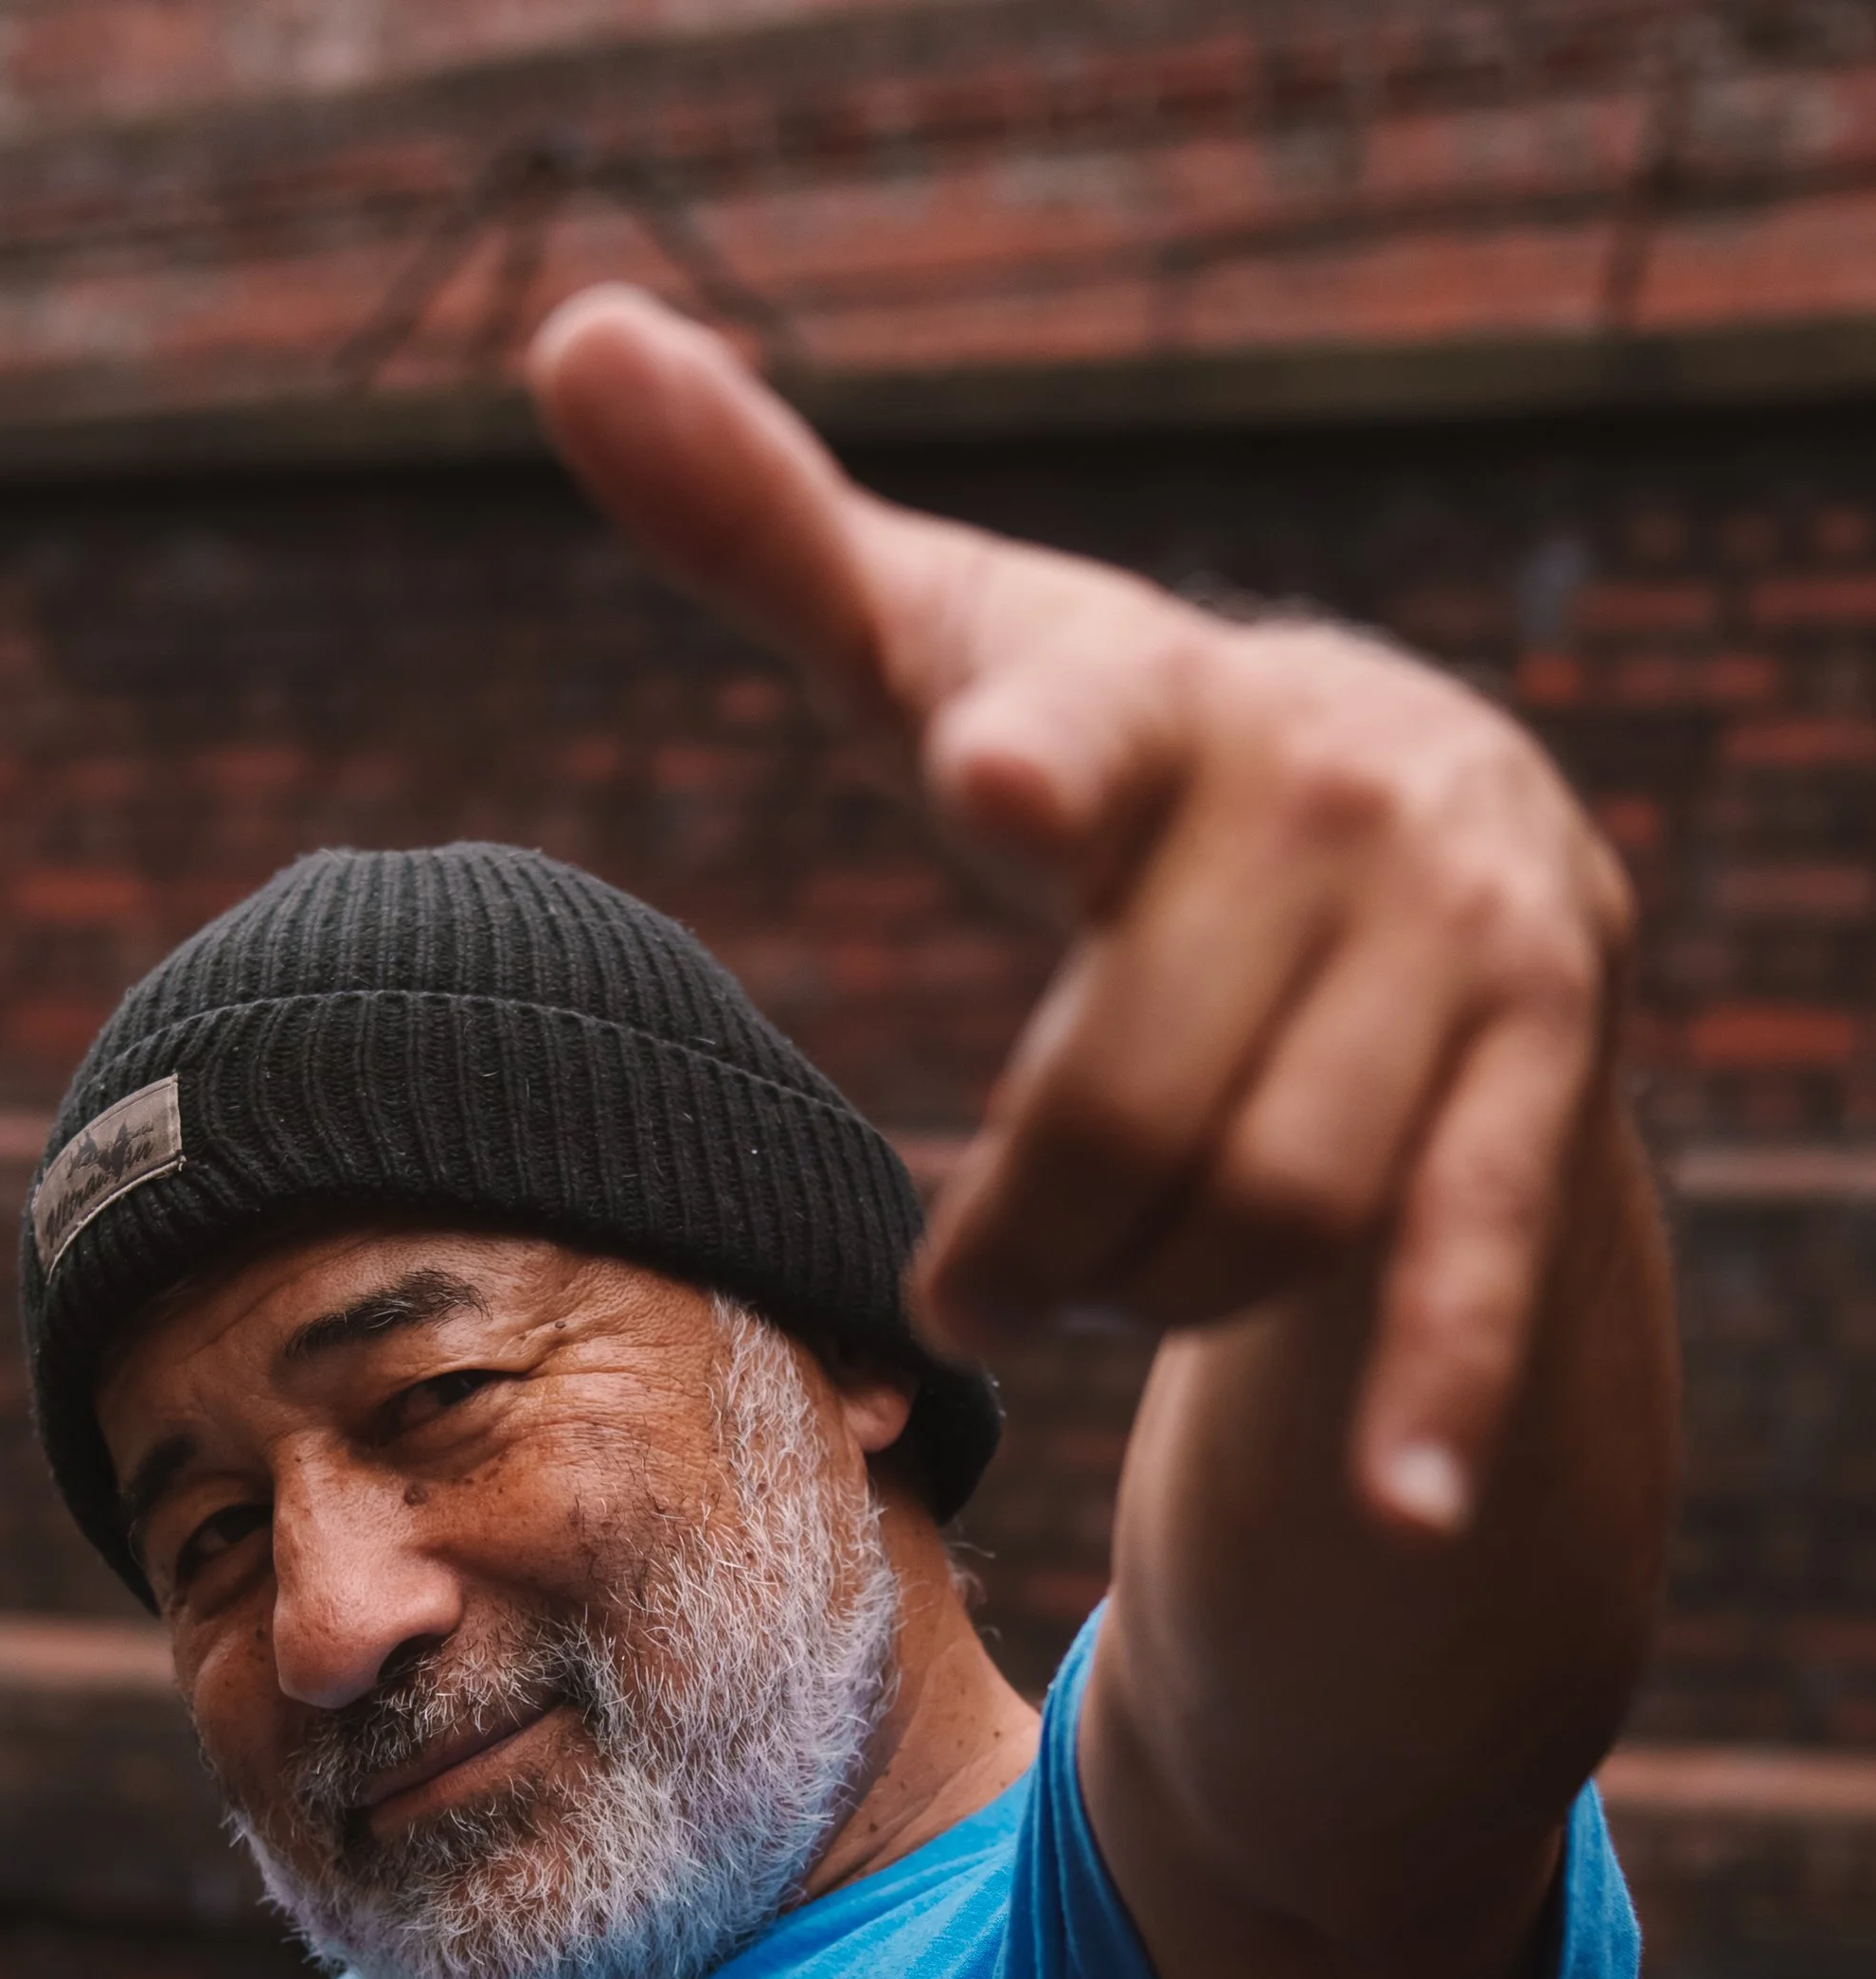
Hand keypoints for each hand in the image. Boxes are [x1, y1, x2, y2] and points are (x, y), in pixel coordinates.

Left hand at [527, 287, 1635, 1539]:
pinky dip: (1435, 1386)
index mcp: (1154, 704)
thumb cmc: (1121, 757)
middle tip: (960, 1286)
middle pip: (1134, 1100)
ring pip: (1265, 1206)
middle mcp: (1328, 803)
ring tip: (1095, 1286)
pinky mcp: (1543, 1071)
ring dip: (1145, 1293)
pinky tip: (1398, 1503)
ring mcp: (1460, 941)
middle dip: (1029, 1238)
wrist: (1444, 807)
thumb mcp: (953, 647)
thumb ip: (765, 532)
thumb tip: (570, 341)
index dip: (1036, 760)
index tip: (986, 771)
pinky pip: (1467, 1258)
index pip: (1085, 736)